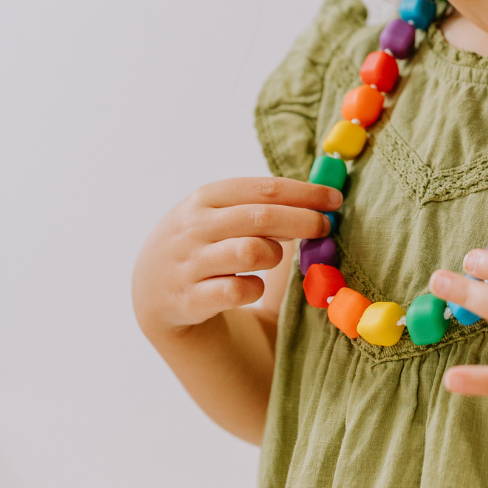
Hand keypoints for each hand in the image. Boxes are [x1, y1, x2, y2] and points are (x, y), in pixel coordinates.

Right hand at [133, 177, 339, 339]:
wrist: (153, 289)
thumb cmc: (207, 243)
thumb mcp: (222, 214)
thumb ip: (262, 204)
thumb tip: (322, 197)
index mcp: (207, 197)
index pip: (265, 188)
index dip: (305, 193)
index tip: (335, 200)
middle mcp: (194, 226)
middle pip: (262, 217)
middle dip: (303, 220)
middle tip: (325, 227)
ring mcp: (188, 263)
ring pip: (250, 252)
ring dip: (273, 254)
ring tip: (272, 257)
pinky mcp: (188, 299)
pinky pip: (236, 292)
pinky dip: (254, 289)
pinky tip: (253, 287)